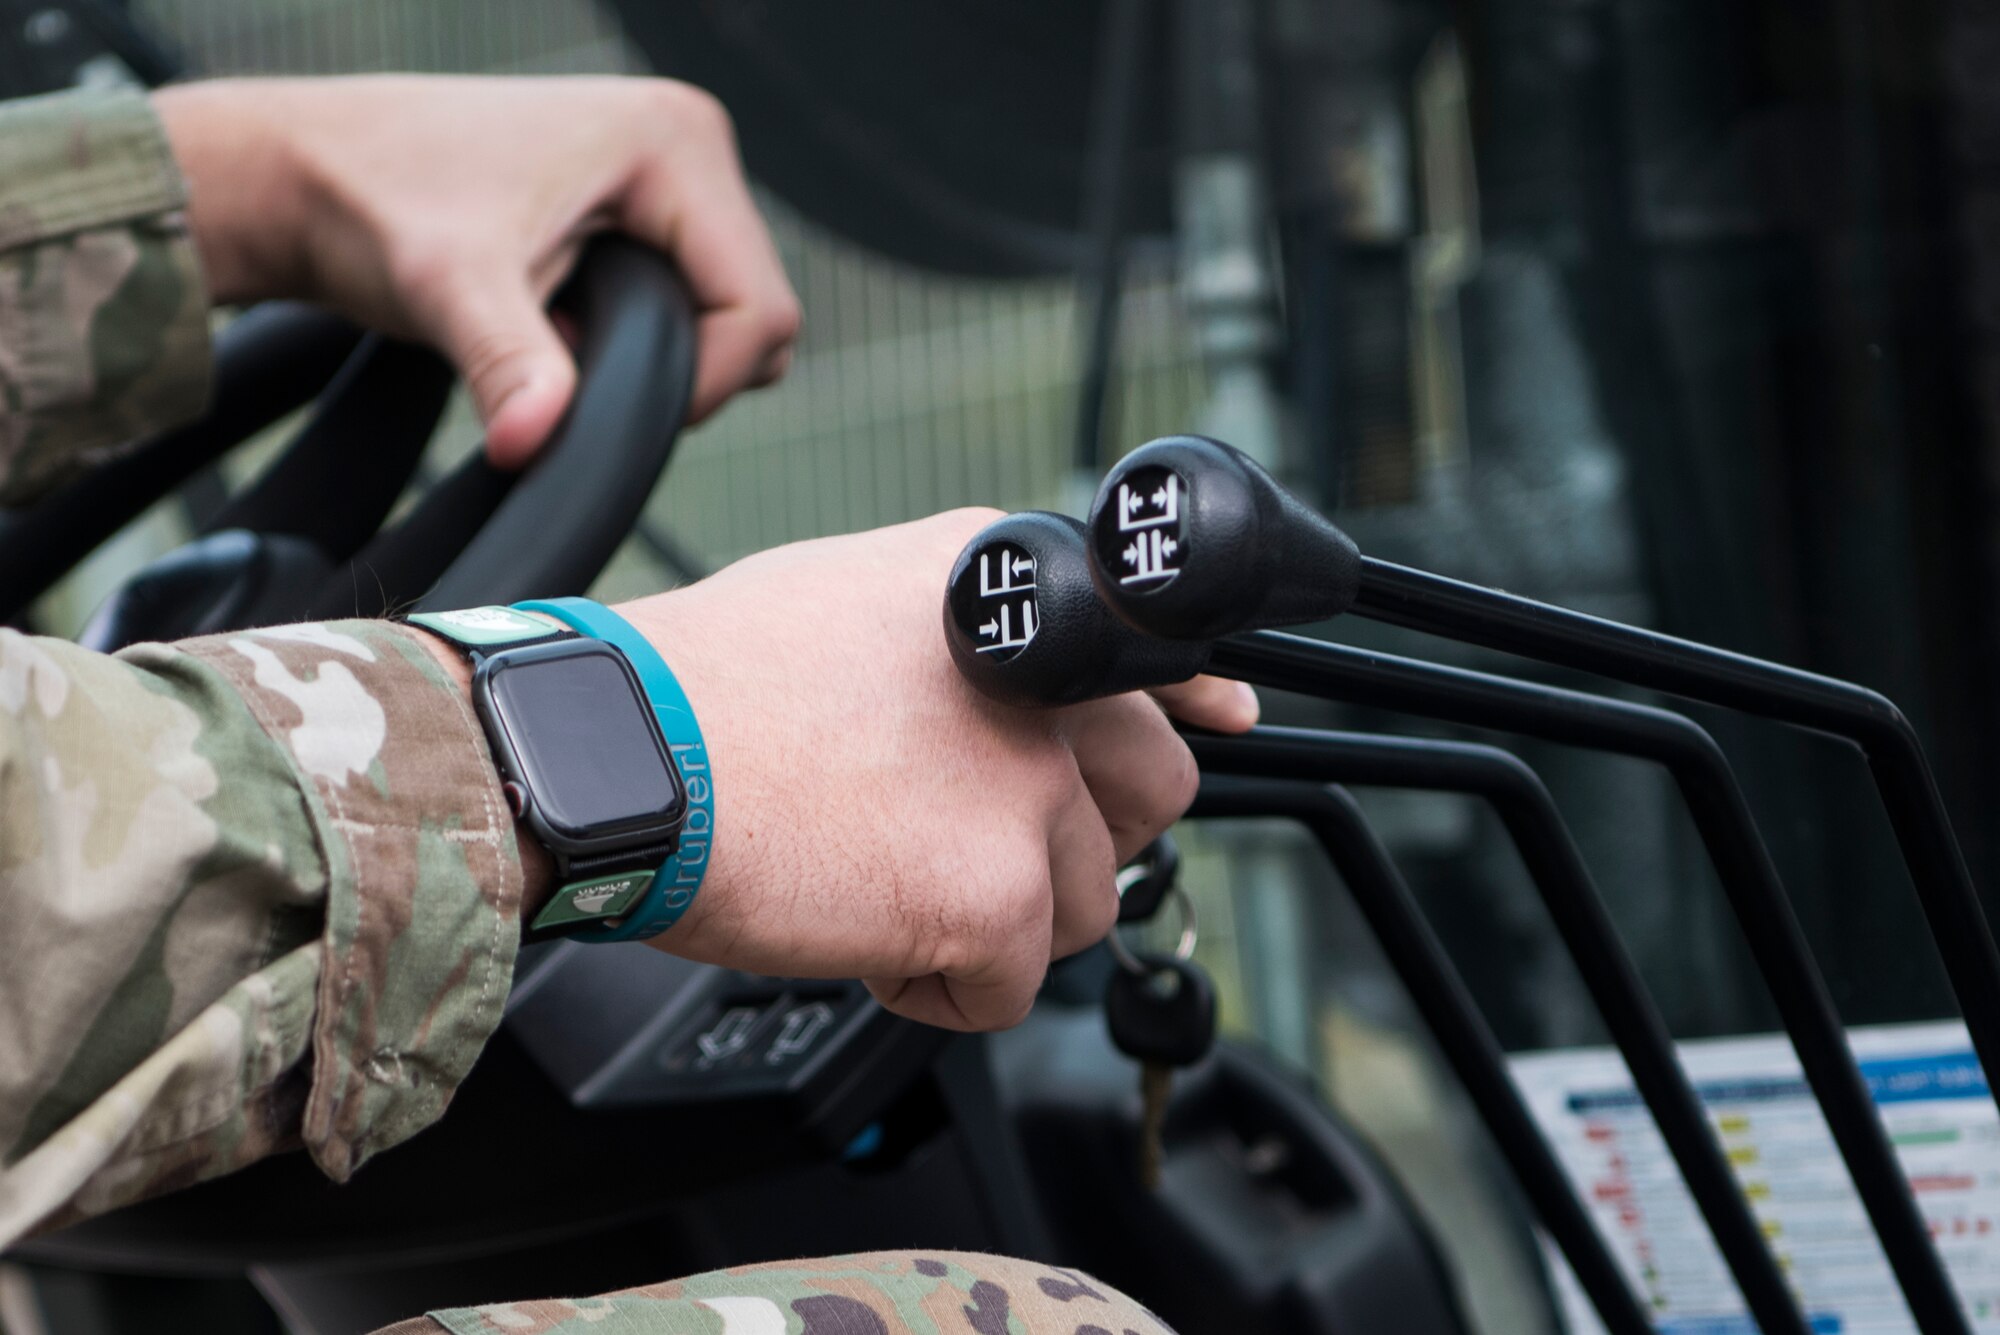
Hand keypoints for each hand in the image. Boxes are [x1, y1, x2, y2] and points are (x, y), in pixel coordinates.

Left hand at [152, 75, 799, 463]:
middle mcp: (686, 143)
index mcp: (673, 141)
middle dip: (679, 367)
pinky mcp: (642, 204)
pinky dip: (634, 336)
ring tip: (556, 334)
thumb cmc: (368, 199)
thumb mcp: (449, 289)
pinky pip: (686, 301)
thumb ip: (509, 363)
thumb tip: (533, 443)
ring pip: (725, 314)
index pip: (758, 305)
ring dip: (654, 354)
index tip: (609, 406)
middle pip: (755, 313)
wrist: (300, 173)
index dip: (701, 381)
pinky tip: (559, 319)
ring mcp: (667, 174)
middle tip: (572, 367)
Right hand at [609, 511, 1258, 1030]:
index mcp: (1000, 591)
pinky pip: (1010, 988)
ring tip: (872, 880)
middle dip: (1071, 841)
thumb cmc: (698, 690)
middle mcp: (1041, 678)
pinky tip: (854, 930)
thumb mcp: (852, 601)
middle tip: (965, 848)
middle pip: (1151, 795)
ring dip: (992, 921)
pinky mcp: (995, 890)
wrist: (611, 752)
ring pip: (1081, 905)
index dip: (1186, 707)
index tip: (1221, 723)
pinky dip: (938, 988)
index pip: (1158, 654)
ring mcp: (1027, 784)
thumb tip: (1036, 699)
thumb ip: (965, 642)